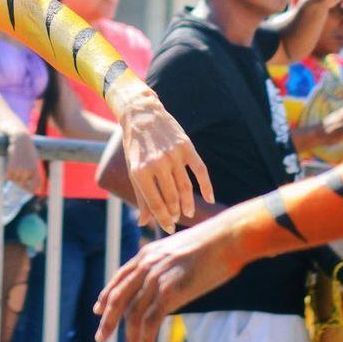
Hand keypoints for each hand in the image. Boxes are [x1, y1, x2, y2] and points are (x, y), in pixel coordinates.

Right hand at [3, 126, 40, 191]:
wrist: (20, 137)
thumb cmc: (27, 148)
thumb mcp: (33, 160)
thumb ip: (32, 172)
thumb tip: (30, 187)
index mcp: (36, 170)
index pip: (35, 187)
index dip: (30, 189)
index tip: (27, 187)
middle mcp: (29, 172)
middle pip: (21, 184)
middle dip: (19, 178)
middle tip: (19, 166)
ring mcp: (20, 170)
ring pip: (14, 180)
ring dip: (13, 174)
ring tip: (16, 162)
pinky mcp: (12, 167)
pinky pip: (7, 176)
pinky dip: (7, 171)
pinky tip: (10, 161)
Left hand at [94, 219, 244, 341]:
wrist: (225, 238)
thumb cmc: (208, 244)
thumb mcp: (176, 249)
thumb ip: (162, 263)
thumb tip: (160, 281)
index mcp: (146, 253)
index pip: (119, 277)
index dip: (107, 295)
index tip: (98, 310)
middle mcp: (147, 265)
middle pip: (119, 297)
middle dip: (108, 319)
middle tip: (100, 337)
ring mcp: (157, 278)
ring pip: (134, 312)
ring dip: (129, 335)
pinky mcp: (171, 291)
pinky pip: (151, 319)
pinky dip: (145, 336)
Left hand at [114, 88, 212, 233]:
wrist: (141, 113)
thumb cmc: (136, 145)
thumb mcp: (133, 169)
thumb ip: (141, 196)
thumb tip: (143, 223)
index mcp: (140, 171)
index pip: (156, 204)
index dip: (164, 219)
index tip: (169, 228)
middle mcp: (158, 163)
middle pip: (172, 198)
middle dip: (175, 212)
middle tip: (177, 218)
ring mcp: (173, 154)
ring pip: (186, 187)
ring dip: (188, 203)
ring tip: (187, 212)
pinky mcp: (186, 146)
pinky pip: (201, 170)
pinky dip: (207, 186)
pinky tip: (209, 198)